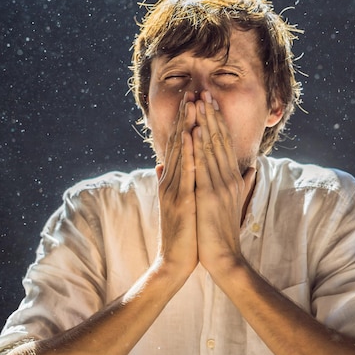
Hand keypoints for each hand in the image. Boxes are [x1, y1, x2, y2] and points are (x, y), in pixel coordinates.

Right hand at [156, 96, 197, 277]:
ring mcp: (174, 189)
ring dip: (186, 126)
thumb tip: (161, 165)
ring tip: (192, 104)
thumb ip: (170, 182)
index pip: (179, 147)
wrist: (175, 262)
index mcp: (173, 181)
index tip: (193, 102)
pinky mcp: (181, 200)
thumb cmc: (182, 234)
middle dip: (185, 117)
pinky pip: (185, 172)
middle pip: (178, 143)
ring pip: (180, 152)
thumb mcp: (176, 204)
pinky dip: (187, 152)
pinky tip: (190, 135)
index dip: (185, 123)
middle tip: (192, 91)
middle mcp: (171, 181)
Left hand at [192, 91, 255, 276]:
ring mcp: (219, 185)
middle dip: (211, 115)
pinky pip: (203, 166)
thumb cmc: (225, 231)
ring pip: (211, 148)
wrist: (224, 257)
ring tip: (198, 102)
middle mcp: (228, 177)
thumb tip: (252, 168)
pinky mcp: (209, 195)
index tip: (210, 103)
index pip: (224, 144)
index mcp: (232, 178)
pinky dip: (200, 147)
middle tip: (204, 92)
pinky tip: (195, 130)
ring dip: (204, 123)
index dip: (217, 122)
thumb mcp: (236, 202)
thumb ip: (243, 183)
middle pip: (219, 140)